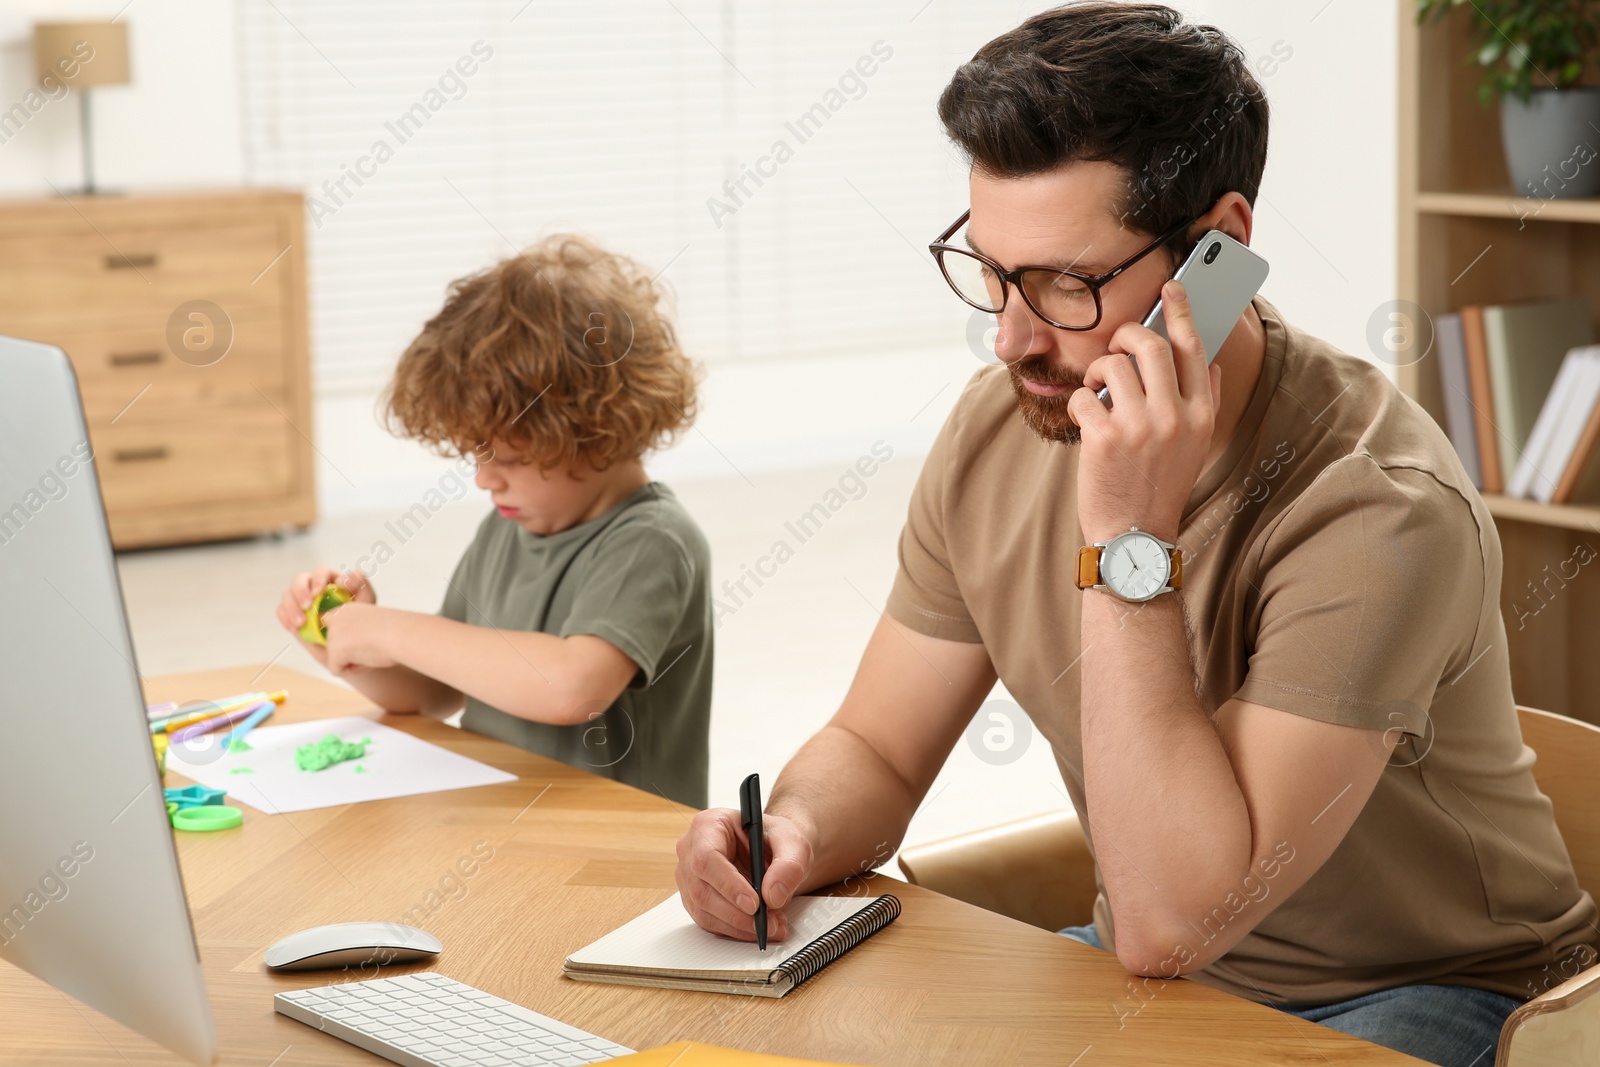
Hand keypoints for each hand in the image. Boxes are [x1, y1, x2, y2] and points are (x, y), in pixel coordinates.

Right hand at [276, 567, 377, 666]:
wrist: (349, 643)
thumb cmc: (359, 618)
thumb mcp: (367, 601)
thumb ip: (361, 585)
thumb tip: (342, 580)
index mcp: (331, 579)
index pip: (321, 571)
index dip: (318, 579)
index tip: (319, 592)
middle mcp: (313, 586)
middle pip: (300, 579)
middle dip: (300, 591)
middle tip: (307, 607)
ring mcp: (300, 599)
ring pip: (288, 594)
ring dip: (291, 607)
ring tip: (301, 623)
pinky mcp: (292, 613)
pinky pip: (281, 610)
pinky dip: (284, 617)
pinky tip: (293, 628)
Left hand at [321, 601, 397, 673]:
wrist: (402, 633)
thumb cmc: (397, 631)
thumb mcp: (374, 626)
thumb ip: (359, 631)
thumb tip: (351, 647)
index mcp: (346, 609)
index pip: (335, 630)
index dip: (350, 640)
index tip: (369, 639)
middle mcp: (335, 618)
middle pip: (336, 647)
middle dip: (353, 652)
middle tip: (375, 645)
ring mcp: (333, 634)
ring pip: (338, 659)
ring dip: (356, 661)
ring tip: (374, 650)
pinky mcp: (334, 650)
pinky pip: (338, 670)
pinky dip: (354, 670)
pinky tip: (369, 659)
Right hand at [675, 807, 813, 941]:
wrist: (774, 850)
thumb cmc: (775, 839)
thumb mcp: (793, 843)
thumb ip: (788, 865)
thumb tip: (773, 896)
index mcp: (709, 825)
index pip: (707, 858)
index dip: (728, 884)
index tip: (754, 904)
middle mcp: (692, 850)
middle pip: (702, 890)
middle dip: (738, 914)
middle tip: (769, 923)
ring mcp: (690, 877)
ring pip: (704, 911)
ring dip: (739, 926)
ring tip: (772, 925)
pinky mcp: (696, 900)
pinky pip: (709, 923)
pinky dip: (736, 930)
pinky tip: (759, 927)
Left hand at [1067, 279, 1222, 543]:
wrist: (1134, 536)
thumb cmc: (1158, 486)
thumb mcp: (1194, 446)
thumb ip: (1201, 403)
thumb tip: (1209, 364)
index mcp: (1200, 415)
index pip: (1194, 349)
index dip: (1181, 312)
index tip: (1171, 288)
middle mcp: (1174, 417)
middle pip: (1151, 346)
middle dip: (1128, 334)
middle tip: (1117, 342)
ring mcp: (1139, 427)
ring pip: (1113, 366)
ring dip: (1098, 371)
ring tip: (1097, 389)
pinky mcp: (1104, 438)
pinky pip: (1084, 395)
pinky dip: (1078, 401)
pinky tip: (1084, 418)